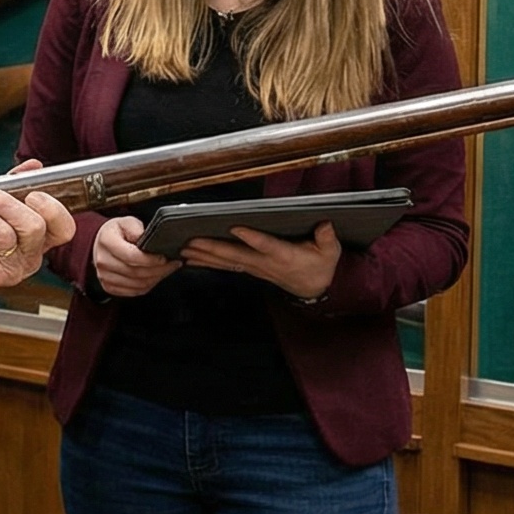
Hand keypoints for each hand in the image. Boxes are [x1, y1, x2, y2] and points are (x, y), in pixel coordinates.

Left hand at [0, 160, 75, 319]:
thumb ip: (15, 187)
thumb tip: (33, 165)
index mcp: (39, 242)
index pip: (63, 229)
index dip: (53, 210)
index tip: (32, 194)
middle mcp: (29, 259)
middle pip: (33, 227)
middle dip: (5, 202)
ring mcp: (8, 270)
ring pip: (2, 233)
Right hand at [91, 215, 179, 298]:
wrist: (100, 243)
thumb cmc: (117, 232)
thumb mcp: (127, 221)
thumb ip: (136, 229)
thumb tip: (147, 240)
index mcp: (107, 242)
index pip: (132, 256)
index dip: (151, 260)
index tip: (165, 258)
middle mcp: (103, 261)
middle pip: (136, 272)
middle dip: (159, 270)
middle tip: (173, 264)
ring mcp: (104, 276)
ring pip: (137, 284)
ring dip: (156, 279)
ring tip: (167, 270)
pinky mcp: (109, 286)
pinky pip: (134, 291)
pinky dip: (148, 286)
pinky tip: (155, 277)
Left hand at [178, 221, 339, 302]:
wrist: (313, 288)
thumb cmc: (320, 265)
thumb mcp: (330, 251)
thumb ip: (326, 238)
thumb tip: (325, 225)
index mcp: (285, 256)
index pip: (267, 245)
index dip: (252, 238)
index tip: (236, 228)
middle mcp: (265, 263)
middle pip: (237, 255)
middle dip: (213, 248)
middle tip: (192, 241)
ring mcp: (255, 267)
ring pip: (226, 261)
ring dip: (204, 256)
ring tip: (183, 249)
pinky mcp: (250, 268)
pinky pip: (225, 265)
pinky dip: (207, 262)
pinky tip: (190, 258)